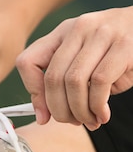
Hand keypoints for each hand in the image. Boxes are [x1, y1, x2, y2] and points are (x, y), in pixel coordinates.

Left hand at [16, 6, 132, 129]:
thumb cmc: (117, 51)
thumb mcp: (85, 59)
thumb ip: (63, 80)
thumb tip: (43, 115)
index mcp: (62, 32)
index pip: (28, 61)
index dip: (33, 94)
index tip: (43, 115)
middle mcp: (78, 29)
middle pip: (52, 78)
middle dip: (60, 109)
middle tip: (72, 122)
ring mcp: (101, 34)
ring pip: (74, 82)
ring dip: (80, 111)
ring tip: (90, 120)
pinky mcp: (123, 46)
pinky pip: (99, 83)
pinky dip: (97, 106)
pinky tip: (102, 114)